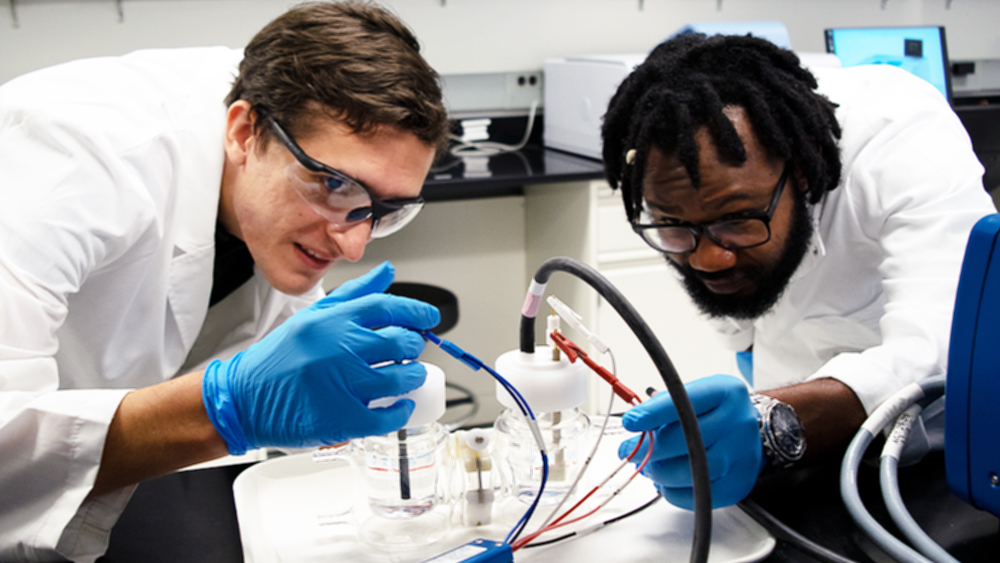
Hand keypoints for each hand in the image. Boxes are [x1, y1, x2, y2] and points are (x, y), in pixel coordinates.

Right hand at [202, 262, 440, 453]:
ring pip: (401, 378)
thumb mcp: (313, 315)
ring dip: (412, 378)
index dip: (417, 312)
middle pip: (402, 342)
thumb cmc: (279, 358)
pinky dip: (401, 411)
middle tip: (409, 351)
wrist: (243, 398)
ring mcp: (342, 384)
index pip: (389, 307)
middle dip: (414, 346)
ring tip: (406, 377)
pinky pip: (387, 415)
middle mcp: (340, 348)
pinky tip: (399, 406)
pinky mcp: (342, 418)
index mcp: (334, 321)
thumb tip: (388, 272)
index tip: (429, 318)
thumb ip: (355, 294)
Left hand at [618, 374, 761, 508]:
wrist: (758, 431)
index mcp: (725, 393)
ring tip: (648, 467)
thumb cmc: (719, 411)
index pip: (686, 402)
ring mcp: (742, 456)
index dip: (654, 414)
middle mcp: (738, 422)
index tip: (631, 421)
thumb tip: (635, 422)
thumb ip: (667, 404)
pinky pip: (698, 495)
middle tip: (629, 451)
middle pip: (687, 439)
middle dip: (650, 448)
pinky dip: (673, 491)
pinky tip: (665, 481)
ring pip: (693, 471)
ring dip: (660, 472)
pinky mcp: (738, 484)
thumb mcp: (697, 393)